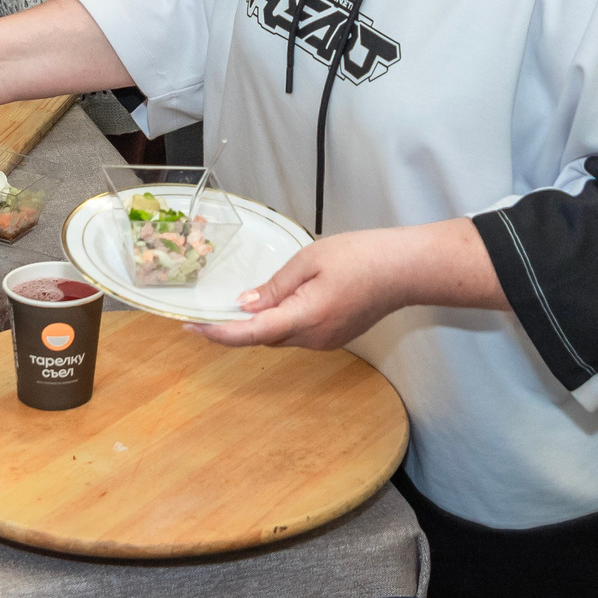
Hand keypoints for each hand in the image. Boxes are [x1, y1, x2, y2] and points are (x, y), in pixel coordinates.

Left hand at [193, 230, 415, 350]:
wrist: (405, 270)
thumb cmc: (361, 256)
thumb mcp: (310, 260)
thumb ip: (275, 286)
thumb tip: (245, 305)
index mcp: (304, 317)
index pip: (251, 333)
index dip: (218, 333)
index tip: (192, 327)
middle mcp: (314, 338)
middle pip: (263, 337)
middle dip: (237, 325)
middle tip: (212, 308)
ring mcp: (326, 342)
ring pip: (281, 336)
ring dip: (262, 322)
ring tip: (249, 298)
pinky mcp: (335, 337)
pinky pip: (298, 333)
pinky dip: (283, 320)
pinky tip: (284, 300)